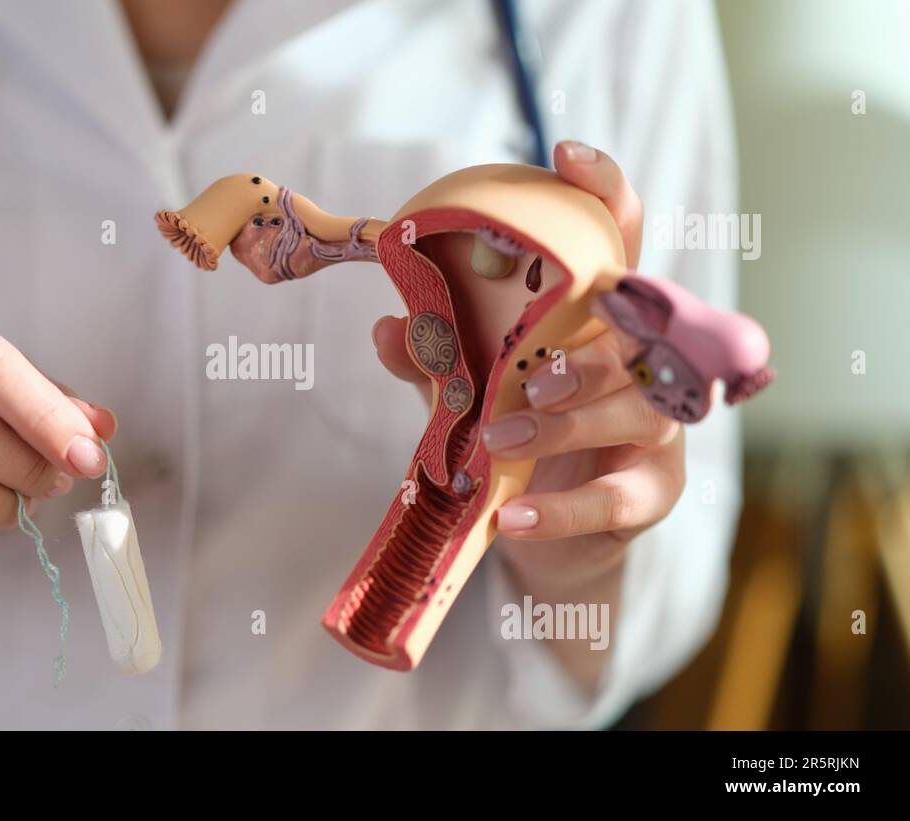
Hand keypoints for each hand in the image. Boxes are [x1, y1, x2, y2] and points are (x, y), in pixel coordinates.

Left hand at [372, 142, 683, 682]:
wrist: (550, 528)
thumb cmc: (519, 436)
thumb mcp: (470, 392)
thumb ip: (438, 361)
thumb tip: (388, 326)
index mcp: (599, 316)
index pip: (619, 239)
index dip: (602, 192)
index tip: (564, 155)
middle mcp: (642, 359)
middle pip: (638, 331)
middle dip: (586, 348)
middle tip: (532, 376)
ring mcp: (657, 425)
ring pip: (634, 409)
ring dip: (566, 422)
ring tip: (500, 439)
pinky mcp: (652, 490)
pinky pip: (615, 496)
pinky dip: (560, 508)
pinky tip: (513, 516)